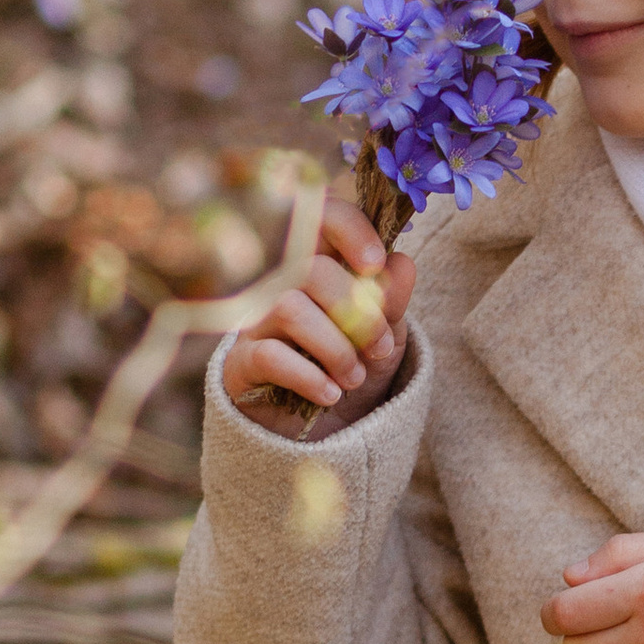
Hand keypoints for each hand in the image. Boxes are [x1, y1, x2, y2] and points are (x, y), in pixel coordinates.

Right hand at [221, 194, 415, 436]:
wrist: (327, 428)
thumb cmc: (355, 365)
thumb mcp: (386, 334)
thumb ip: (393, 299)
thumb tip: (401, 263)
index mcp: (318, 263)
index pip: (321, 216)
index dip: (349, 229)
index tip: (375, 263)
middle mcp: (280, 283)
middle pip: (311, 268)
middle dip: (358, 313)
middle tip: (379, 349)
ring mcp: (256, 320)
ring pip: (290, 307)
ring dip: (336, 348)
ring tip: (355, 378)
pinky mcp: (241, 361)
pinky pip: (270, 355)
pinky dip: (310, 377)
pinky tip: (331, 394)